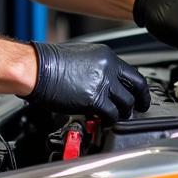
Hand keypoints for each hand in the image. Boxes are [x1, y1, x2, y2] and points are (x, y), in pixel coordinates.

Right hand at [24, 42, 150, 121]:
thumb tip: (105, 81)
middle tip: (136, 110)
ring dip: (121, 114)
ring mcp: (102, 83)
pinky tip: (102, 121)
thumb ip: (98, 68)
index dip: (140, 89)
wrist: (36, 68)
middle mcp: (107, 68)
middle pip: (135, 90)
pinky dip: (109, 121)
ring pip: (125, 104)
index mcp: (106, 56)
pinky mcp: (93, 99)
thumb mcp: (81, 56)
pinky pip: (111, 114)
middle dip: (138, 103)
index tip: (140, 96)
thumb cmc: (50, 62)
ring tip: (113, 117)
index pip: (133, 74)